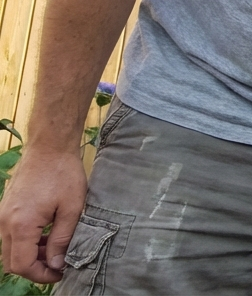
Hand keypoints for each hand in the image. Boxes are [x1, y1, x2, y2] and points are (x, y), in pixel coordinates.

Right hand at [0, 148, 87, 283]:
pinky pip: (10, 236)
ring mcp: (2, 216)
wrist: (49, 148)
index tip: (60, 273)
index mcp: (20, 225)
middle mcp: (4, 223)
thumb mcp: (71, 209)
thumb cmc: (63, 174)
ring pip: (10, 249)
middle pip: (12, 261)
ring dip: (31, 255)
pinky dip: (26, 242)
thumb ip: (62, 240)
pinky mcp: (5, 210)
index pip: (22, 265)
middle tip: (59, 264)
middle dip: (35, 268)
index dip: (41, 275)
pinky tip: (47, 237)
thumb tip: (58, 265)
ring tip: (56, 250)